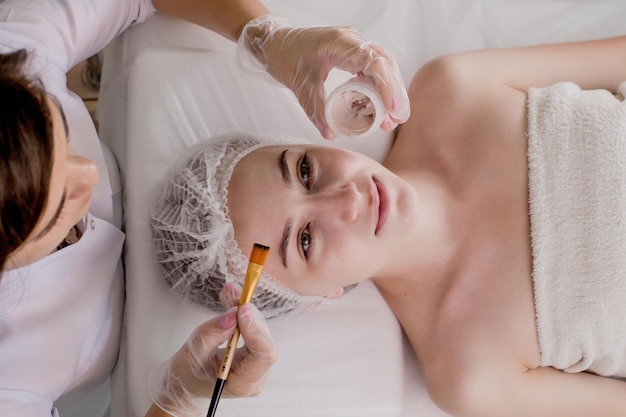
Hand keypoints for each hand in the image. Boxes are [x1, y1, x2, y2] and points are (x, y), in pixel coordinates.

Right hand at [148, 304, 277, 416]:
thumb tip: (233, 314)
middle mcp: (256, 376)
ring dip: (245, 310)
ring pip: (260, 331)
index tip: (241, 310)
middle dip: (248, 314)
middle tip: (232, 293)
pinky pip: (255, 329)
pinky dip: (244, 313)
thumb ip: (212, 334)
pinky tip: (233, 299)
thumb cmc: (188, 373)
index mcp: (242, 384)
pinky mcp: (255, 352)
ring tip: (229, 292)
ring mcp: (258, 365)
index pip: (263, 355)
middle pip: (263, 339)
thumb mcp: (194, 353)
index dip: (255, 330)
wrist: (187, 382)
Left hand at [237, 14, 409, 138]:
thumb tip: (330, 134)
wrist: (275, 43)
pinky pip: (373, 70)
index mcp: (340, 42)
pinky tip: (381, 108)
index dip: (387, 86)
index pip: (374, 62)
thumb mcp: (300, 85)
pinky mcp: (353, 54)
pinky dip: (380, 88)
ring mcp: (354, 46)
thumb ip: (316, 110)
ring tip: (392, 119)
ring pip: (383, 67)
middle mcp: (352, 41)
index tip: (393, 108)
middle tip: (398, 119)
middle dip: (395, 93)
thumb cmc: (285, 56)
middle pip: (385, 65)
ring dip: (390, 92)